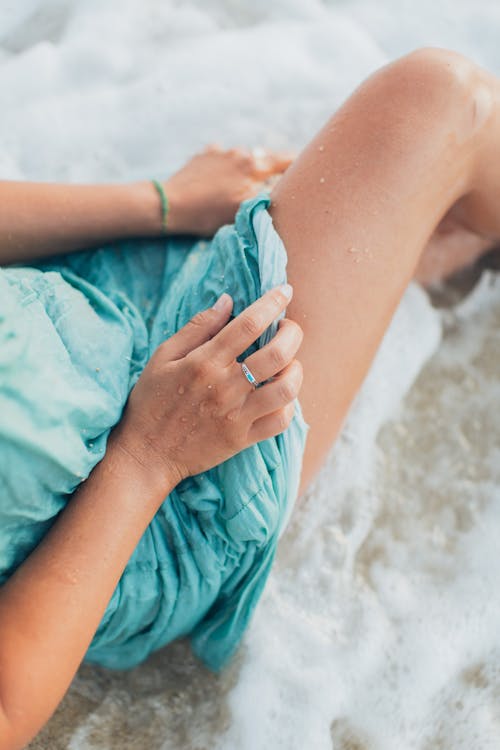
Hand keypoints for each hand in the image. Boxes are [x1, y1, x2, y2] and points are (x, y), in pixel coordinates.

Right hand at [111, 284, 302, 488]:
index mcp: (204, 362)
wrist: (145, 455)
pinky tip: (280, 394)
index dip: (272, 303)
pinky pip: (281, 421)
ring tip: (289, 363)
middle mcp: (225, 387)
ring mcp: (237, 415)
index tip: (284, 291)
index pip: (249, 325)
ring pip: (287, 388)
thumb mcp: (163, 357)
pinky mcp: (243, 439)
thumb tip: (228, 301)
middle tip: (288, 327)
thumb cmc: (151, 401)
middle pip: (277, 353)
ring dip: (296, 369)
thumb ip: (197, 328)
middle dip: (293, 332)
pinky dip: (289, 404)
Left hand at [163, 145, 294, 235]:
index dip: (297, 165)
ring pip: (242, 160)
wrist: (170, 205)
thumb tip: (282, 192)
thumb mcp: (244, 210)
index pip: (284, 161)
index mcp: (253, 165)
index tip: (306, 169)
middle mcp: (240, 152)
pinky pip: (222, 159)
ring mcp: (220, 151)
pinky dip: (225, 168)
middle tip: (270, 185)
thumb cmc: (208, 213)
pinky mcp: (204, 155)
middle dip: (269, 172)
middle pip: (264, 160)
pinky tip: (218, 182)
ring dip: (244, 171)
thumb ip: (267, 198)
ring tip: (237, 189)